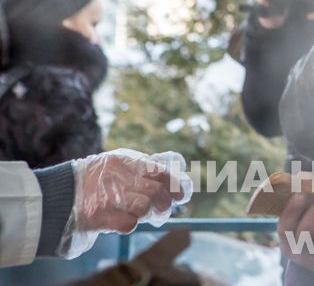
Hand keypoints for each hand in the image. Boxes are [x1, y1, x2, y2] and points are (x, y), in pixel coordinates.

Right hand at [63, 149, 191, 257]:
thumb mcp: (121, 162)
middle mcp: (119, 176)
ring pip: (145, 207)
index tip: (182, 194)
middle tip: (163, 208)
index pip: (161, 171)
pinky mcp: (99, 215)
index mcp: (127, 160)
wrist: (61, 194)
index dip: (177, 184)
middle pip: (156, 191)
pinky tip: (124, 220)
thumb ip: (147, 165)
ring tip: (143, 214)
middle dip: (165, 203)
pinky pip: (128, 223)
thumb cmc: (98, 178)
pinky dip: (130, 223)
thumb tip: (180, 170)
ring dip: (148, 213)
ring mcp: (109, 196)